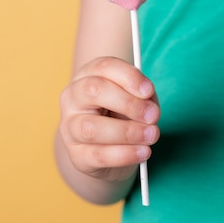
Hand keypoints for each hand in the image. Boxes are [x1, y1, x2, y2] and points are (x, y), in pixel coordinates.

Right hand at [58, 56, 159, 183]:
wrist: (106, 148)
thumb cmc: (121, 113)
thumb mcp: (135, 98)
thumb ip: (143, 98)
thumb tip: (149, 110)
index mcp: (88, 75)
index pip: (104, 67)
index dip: (128, 77)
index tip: (149, 91)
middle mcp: (73, 97)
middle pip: (94, 90)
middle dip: (128, 103)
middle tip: (153, 116)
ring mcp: (70, 127)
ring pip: (92, 128)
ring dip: (127, 132)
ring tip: (151, 135)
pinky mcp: (77, 155)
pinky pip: (99, 155)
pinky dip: (125, 154)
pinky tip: (143, 152)